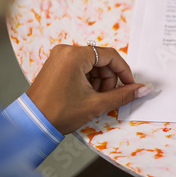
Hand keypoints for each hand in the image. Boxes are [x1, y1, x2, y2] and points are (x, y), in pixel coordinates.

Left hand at [27, 45, 151, 133]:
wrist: (32, 125)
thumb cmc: (58, 113)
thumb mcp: (96, 104)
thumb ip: (123, 95)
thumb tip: (143, 89)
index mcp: (74, 55)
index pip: (110, 55)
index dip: (124, 71)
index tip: (130, 85)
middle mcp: (66, 51)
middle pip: (101, 59)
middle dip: (109, 78)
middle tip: (106, 96)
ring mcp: (59, 57)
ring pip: (92, 64)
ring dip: (99, 80)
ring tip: (94, 98)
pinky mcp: (56, 64)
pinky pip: (81, 66)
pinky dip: (88, 79)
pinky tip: (85, 94)